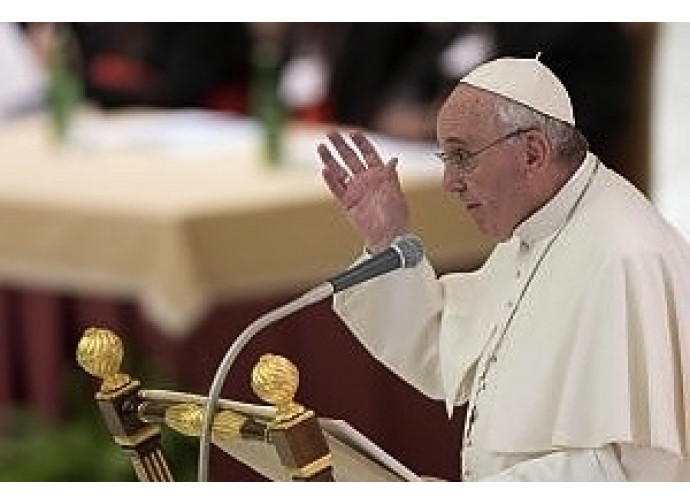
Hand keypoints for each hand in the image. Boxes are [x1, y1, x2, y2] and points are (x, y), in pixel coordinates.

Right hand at [317, 130, 409, 252]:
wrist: (388, 236)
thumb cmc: (396, 215)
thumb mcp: (395, 193)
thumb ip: (390, 176)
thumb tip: (393, 160)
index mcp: (379, 175)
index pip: (368, 154)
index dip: (361, 143)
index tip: (352, 132)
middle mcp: (366, 180)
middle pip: (351, 158)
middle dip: (341, 146)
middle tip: (331, 133)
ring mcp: (355, 191)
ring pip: (340, 171)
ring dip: (331, 159)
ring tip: (321, 147)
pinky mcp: (347, 203)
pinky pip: (337, 189)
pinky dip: (331, 180)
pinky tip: (324, 170)